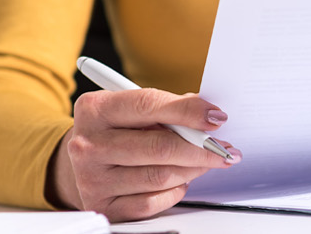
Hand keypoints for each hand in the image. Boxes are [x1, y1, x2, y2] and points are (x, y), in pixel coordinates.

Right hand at [49, 89, 241, 221]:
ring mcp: (91, 178)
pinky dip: (174, 191)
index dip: (189, 111)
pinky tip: (179, 180)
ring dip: (192, 170)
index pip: (148, 105)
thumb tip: (209, 117)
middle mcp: (87, 144)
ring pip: (160, 176)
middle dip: (201, 149)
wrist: (86, 160)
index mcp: (95, 109)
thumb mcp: (134, 110)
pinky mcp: (102, 205)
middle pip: (159, 147)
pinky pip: (152, 202)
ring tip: (205, 163)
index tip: (217, 117)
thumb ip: (169, 108)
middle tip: (224, 149)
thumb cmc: (120, 130)